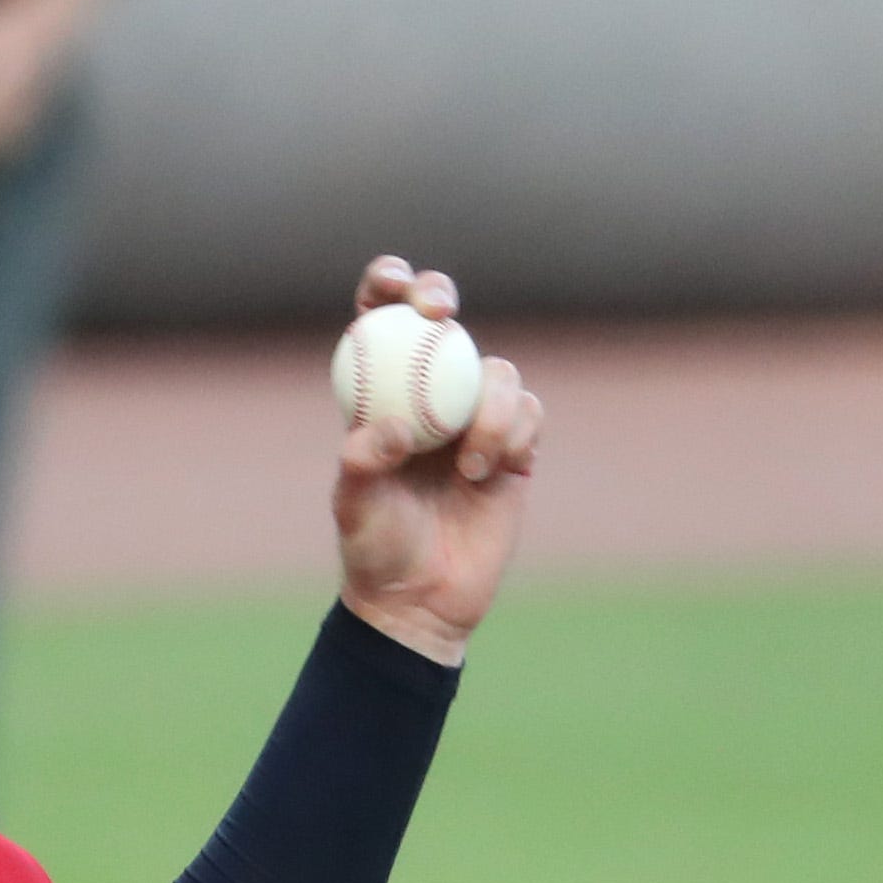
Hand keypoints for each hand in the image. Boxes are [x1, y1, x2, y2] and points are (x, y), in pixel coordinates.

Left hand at [333, 258, 543, 667]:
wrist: (423, 599)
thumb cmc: (375, 551)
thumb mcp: (355, 510)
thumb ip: (362, 466)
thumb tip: (387, 428)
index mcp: (378, 397)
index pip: (379, 324)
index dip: (389, 287)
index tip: (395, 283)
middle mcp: (426, 396)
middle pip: (441, 321)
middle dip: (440, 296)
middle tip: (440, 312)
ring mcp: (472, 417)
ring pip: (494, 371)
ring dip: (488, 409)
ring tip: (470, 467)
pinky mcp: (515, 444)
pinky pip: (527, 412)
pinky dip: (514, 433)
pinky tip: (493, 473)